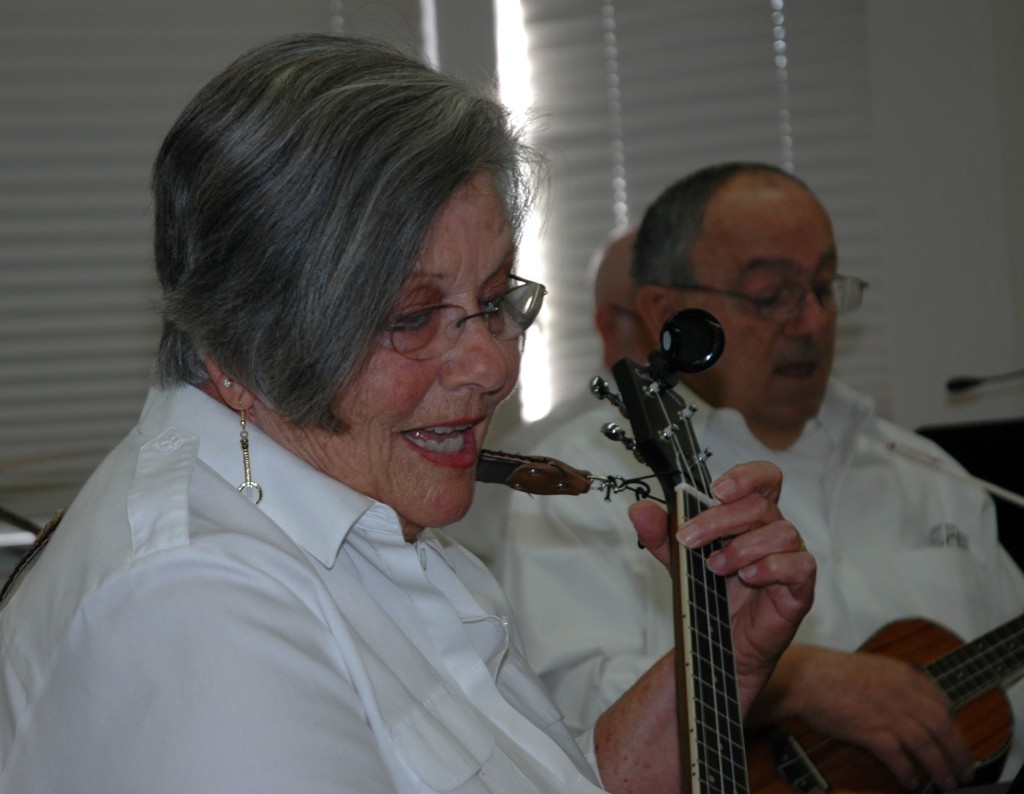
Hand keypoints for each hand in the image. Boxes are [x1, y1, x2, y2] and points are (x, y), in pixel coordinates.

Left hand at [627, 460, 815, 714]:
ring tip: (715, 567)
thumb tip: (640, 510)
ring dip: (741, 547)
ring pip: (780, 532)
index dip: (746, 476)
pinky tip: (747, 576)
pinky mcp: (799, 585)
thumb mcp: (678, 560)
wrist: (720, 643)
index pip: (764, 478)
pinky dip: (770, 567)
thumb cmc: (709, 593)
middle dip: (719, 520)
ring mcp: (790, 556)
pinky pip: (798, 565)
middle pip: (760, 506)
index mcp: (750, 515)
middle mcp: (774, 530)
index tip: (716, 490)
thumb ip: (661, 535)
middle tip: (689, 540)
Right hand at [763, 645, 974, 790]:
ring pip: (926, 745)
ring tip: (948, 783)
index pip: (942, 702)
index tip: (954, 738)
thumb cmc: (831, 672)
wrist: (805, 676)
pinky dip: (908, 772)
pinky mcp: (869, 730)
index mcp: (903, 675)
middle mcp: (900, 693)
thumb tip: (912, 706)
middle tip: (965, 769)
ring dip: (941, 768)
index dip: (953, 724)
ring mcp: (886, 712)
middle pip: (943, 727)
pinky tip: (911, 782)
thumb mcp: (873, 667)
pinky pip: (898, 757)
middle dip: (959, 752)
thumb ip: (897, 684)